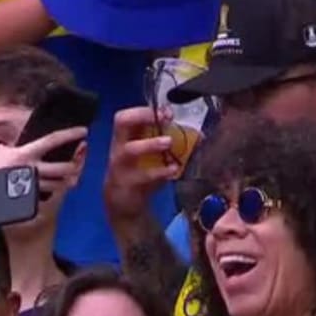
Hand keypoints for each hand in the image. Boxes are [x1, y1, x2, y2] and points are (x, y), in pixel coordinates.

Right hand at [0, 128, 87, 203]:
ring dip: (69, 179)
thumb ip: (14, 147)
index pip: (53, 141)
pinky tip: (58, 186)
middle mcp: (32, 170)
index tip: (83, 131)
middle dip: (76, 163)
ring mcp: (33, 186)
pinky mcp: (31, 200)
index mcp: (25, 153)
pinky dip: (56, 191)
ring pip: (61, 185)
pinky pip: (49, 195)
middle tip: (79, 157)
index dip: (70, 134)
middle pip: (65, 168)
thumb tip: (20, 145)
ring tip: (73, 173)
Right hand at [103, 107, 178, 223]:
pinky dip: (160, 172)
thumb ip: (163, 144)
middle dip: (142, 116)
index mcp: (123, 138)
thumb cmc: (136, 174)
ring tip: (168, 142)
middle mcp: (119, 148)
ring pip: (130, 150)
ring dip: (150, 144)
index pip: (126, 116)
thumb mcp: (147, 156)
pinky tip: (173, 169)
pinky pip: (143, 177)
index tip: (166, 112)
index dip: (144, 110)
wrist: (122, 204)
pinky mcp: (127, 185)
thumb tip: (197, 135)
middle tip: (165, 119)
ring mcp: (121, 166)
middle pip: (121, 123)